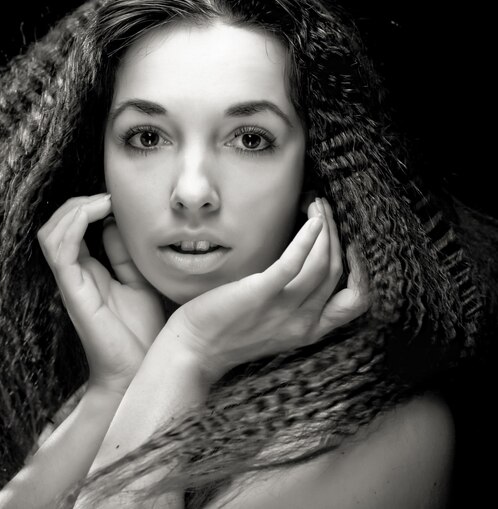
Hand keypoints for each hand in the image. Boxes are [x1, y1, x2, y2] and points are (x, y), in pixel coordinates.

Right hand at [38, 193, 164, 393]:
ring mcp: (72, 283)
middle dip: (77, 204)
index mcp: (89, 271)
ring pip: (50, 235)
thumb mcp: (138, 281)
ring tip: (102, 201)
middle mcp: (74, 275)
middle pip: (55, 227)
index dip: (86, 207)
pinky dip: (74, 226)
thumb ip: (124, 254)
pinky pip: (60, 252)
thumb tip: (114, 222)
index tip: (114, 198)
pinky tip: (97, 213)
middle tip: (107, 196)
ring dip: (74, 210)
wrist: (141, 370)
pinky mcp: (74, 292)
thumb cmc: (141, 332)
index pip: (71, 229)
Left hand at [165, 198, 369, 382]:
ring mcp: (284, 310)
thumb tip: (304, 264)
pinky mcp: (261, 294)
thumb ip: (293, 301)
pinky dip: (308, 239)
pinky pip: (294, 263)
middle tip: (325, 209)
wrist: (195, 350)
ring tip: (317, 206)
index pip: (355, 302)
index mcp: (310, 330)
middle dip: (337, 235)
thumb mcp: (274, 322)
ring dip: (325, 229)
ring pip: (322, 264)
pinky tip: (312, 219)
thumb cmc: (229, 331)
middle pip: (336, 272)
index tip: (351, 246)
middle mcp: (303, 323)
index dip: (361, 272)